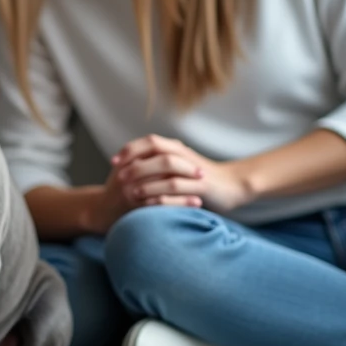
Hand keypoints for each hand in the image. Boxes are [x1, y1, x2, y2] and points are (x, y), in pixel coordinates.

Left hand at [110, 134, 251, 213]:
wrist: (232, 185)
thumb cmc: (199, 178)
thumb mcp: (178, 166)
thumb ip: (158, 162)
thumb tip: (131, 164)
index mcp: (176, 148)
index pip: (149, 141)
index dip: (130, 150)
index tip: (113, 162)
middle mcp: (184, 155)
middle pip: (155, 151)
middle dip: (134, 164)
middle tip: (118, 178)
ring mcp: (193, 170)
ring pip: (166, 169)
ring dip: (147, 180)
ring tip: (130, 193)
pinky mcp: (202, 186)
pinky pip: (180, 188)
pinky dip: (163, 195)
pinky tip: (150, 204)